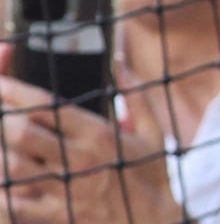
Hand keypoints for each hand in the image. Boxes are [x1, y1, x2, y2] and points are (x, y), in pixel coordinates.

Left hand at [0, 45, 184, 223]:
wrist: (157, 221)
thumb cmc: (152, 174)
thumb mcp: (152, 131)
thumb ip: (134, 92)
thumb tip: (119, 60)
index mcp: (98, 134)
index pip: (46, 106)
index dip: (16, 92)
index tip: (1, 85)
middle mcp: (79, 159)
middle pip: (21, 134)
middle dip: (4, 121)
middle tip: (1, 116)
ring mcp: (66, 189)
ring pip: (13, 168)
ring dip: (2, 155)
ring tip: (4, 146)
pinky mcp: (58, 214)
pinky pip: (15, 205)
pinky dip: (3, 191)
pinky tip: (3, 182)